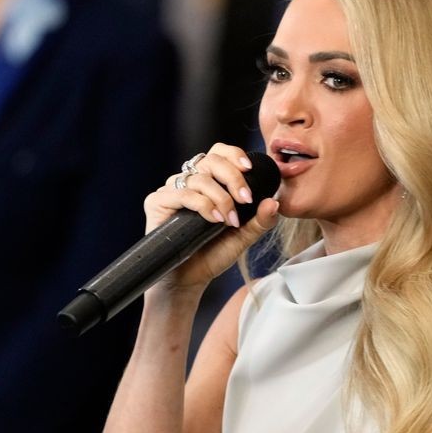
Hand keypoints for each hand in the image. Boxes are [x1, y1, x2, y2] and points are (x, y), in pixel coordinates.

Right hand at [144, 143, 279, 293]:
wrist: (189, 279)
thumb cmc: (212, 254)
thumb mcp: (243, 236)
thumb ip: (260, 220)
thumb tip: (274, 202)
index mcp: (208, 182)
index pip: (219, 153)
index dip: (234, 154)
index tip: (249, 169)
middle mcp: (188, 181)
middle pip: (211, 160)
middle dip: (233, 178)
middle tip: (246, 199)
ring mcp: (171, 190)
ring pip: (199, 178)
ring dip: (220, 198)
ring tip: (229, 220)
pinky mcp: (157, 202)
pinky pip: (182, 193)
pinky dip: (203, 205)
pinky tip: (214, 220)